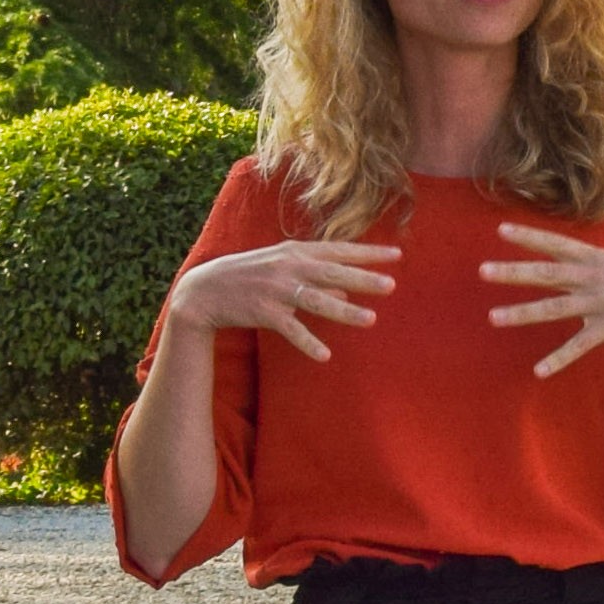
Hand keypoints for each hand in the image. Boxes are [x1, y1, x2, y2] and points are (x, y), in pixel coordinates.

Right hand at [167, 235, 399, 364]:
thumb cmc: (250, 275)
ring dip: (344, 310)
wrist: (205, 289)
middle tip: (391, 285)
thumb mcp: (283, 268)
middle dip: (363, 278)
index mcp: (295, 251)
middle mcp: (288, 266)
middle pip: (332, 272)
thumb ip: (315, 276)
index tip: (397, 255)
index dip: (368, 252)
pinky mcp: (264, 311)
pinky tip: (325, 355)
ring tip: (371, 319)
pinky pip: (291, 329)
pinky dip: (307, 342)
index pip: (338, 249)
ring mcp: (276, 288)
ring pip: (316, 300)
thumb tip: (347, 290)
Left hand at [480, 224, 603, 379]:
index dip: (529, 236)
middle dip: (514, 271)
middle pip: (547, 273)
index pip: (555, 244)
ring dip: (522, 313)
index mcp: (594, 258)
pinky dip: (559, 359)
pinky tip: (539, 370)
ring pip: (555, 309)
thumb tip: (551, 256)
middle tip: (482, 270)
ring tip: (493, 317)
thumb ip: (581, 261)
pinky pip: (579, 345)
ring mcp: (602, 303)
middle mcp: (594, 277)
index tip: (500, 230)